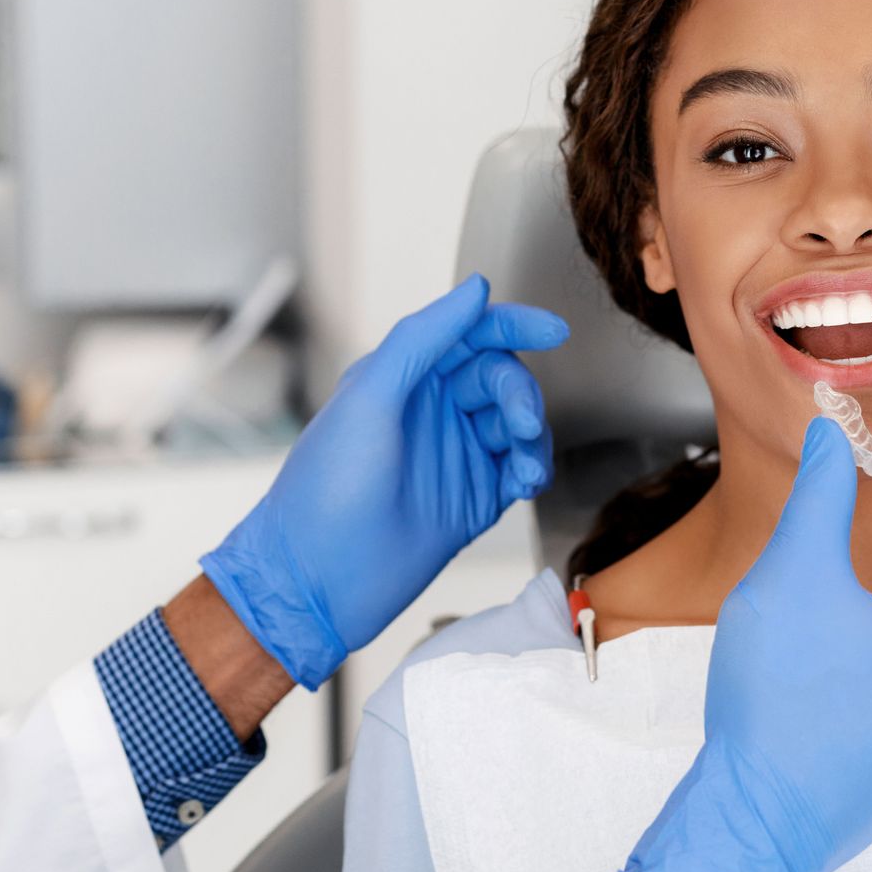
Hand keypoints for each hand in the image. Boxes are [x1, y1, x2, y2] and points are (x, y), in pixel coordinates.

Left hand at [201, 275, 567, 688]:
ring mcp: (455, 456)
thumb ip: (424, 336)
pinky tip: (526, 481)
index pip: (470, 335)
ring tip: (523, 463)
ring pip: (517, 425)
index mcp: (404, 378)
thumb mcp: (370, 394)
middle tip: (519, 424)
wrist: (318, 580)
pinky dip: (533, 469)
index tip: (553, 329)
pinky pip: (520, 470)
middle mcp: (432, 412)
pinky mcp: (473, 500)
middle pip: (501, 379)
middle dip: (520, 395)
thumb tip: (475, 291)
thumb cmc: (326, 487)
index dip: (513, 325)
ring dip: (531, 436)